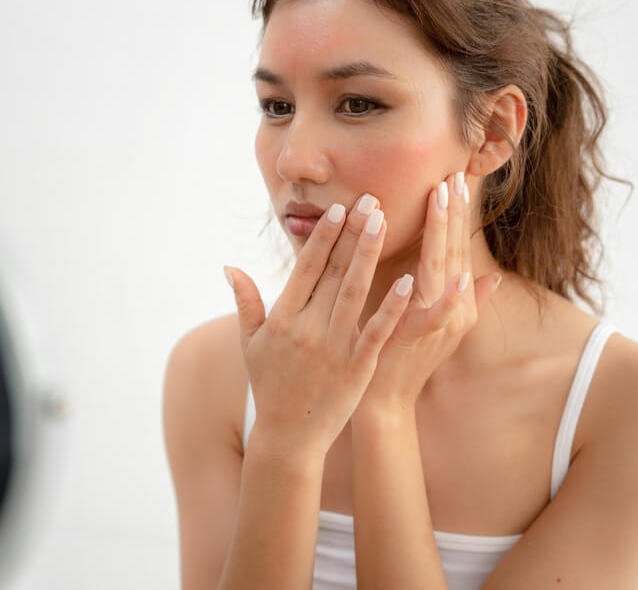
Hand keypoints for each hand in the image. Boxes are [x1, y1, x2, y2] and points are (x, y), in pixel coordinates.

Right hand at [224, 194, 413, 458]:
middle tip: (371, 201)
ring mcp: (333, 348)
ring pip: (355, 293)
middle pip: (333, 273)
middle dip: (353, 235)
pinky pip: (376, 331)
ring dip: (369, 256)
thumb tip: (230, 266)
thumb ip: (246, 302)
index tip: (338, 210)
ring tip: (384, 223)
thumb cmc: (269, 385)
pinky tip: (407, 281)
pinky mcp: (357, 367)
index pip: (305, 268)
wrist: (288, 437)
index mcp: (283, 319)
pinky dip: (391, 307)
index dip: (323, 237)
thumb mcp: (250, 343)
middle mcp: (307, 329)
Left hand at [358, 172, 501, 411]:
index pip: (454, 247)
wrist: (384, 400)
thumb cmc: (402, 358)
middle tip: (452, 174)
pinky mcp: (420, 338)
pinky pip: (436, 314)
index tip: (455, 179)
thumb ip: (466, 299)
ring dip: (444, 233)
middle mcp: (452, 308)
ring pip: (443, 268)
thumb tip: (491, 276)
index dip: (455, 214)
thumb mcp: (437, 325)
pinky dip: (448, 297)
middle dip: (452, 212)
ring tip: (441, 197)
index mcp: (453, 300)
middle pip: (452, 250)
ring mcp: (439, 323)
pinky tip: (456, 275)